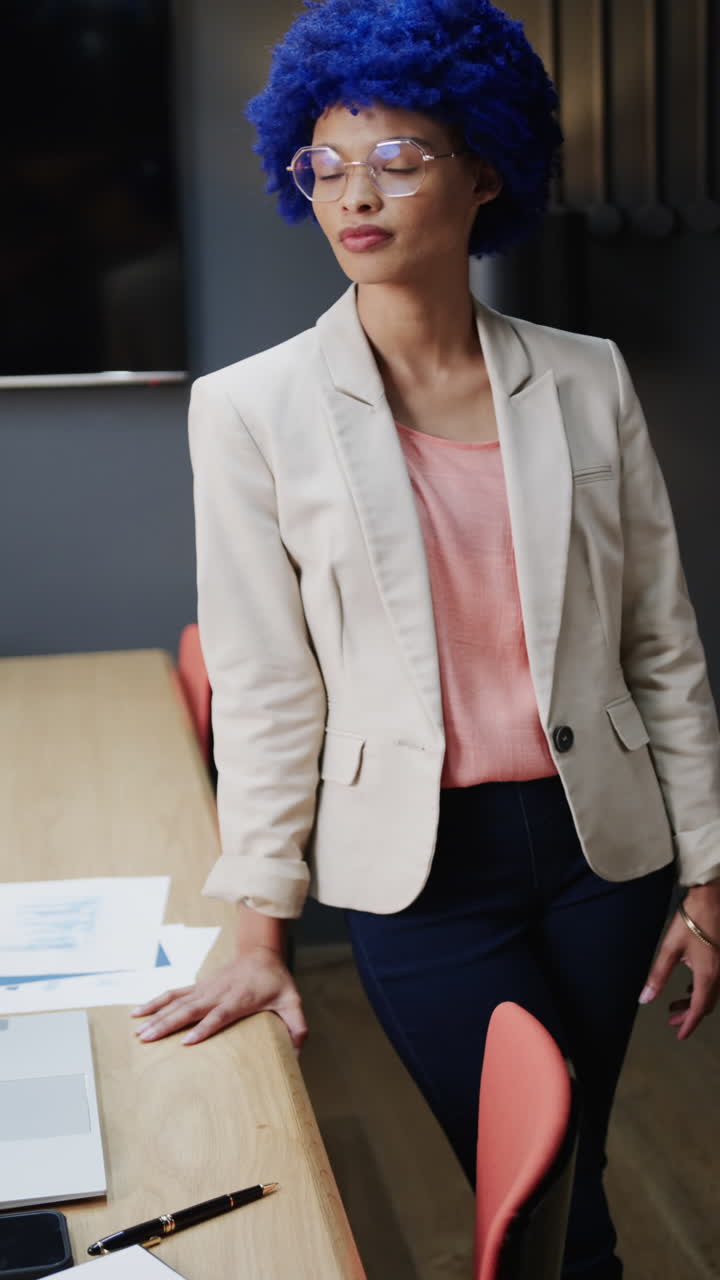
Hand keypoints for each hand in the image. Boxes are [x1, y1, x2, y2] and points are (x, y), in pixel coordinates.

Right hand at [130, 946, 306, 1051]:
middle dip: (168, 1023)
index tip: (187, 1041)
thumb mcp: (293, 1002)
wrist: (261, 952)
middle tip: (147, 1038)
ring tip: (137, 1030)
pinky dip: (155, 1001)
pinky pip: (173, 993)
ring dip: (156, 1014)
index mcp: (240, 998)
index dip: (205, 1027)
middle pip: (190, 1009)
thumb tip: (298, 1056)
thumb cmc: (276, 981)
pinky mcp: (198, 985)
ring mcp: (205, 987)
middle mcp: (218, 992)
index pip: (220, 1014)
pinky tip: (138, 1011)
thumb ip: (297, 1027)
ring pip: (177, 1001)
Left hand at [639, 881, 719, 1039]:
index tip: (679, 1036)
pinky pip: (714, 983)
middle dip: (689, 1015)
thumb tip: (645, 999)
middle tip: (671, 1020)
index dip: (688, 1024)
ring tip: (674, 1005)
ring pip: (711, 994)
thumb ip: (658, 975)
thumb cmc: (690, 922)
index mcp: (708, 976)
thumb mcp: (670, 949)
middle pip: (706, 1004)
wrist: (711, 899)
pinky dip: (701, 990)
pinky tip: (689, 985)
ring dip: (694, 1002)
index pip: (698, 1009)